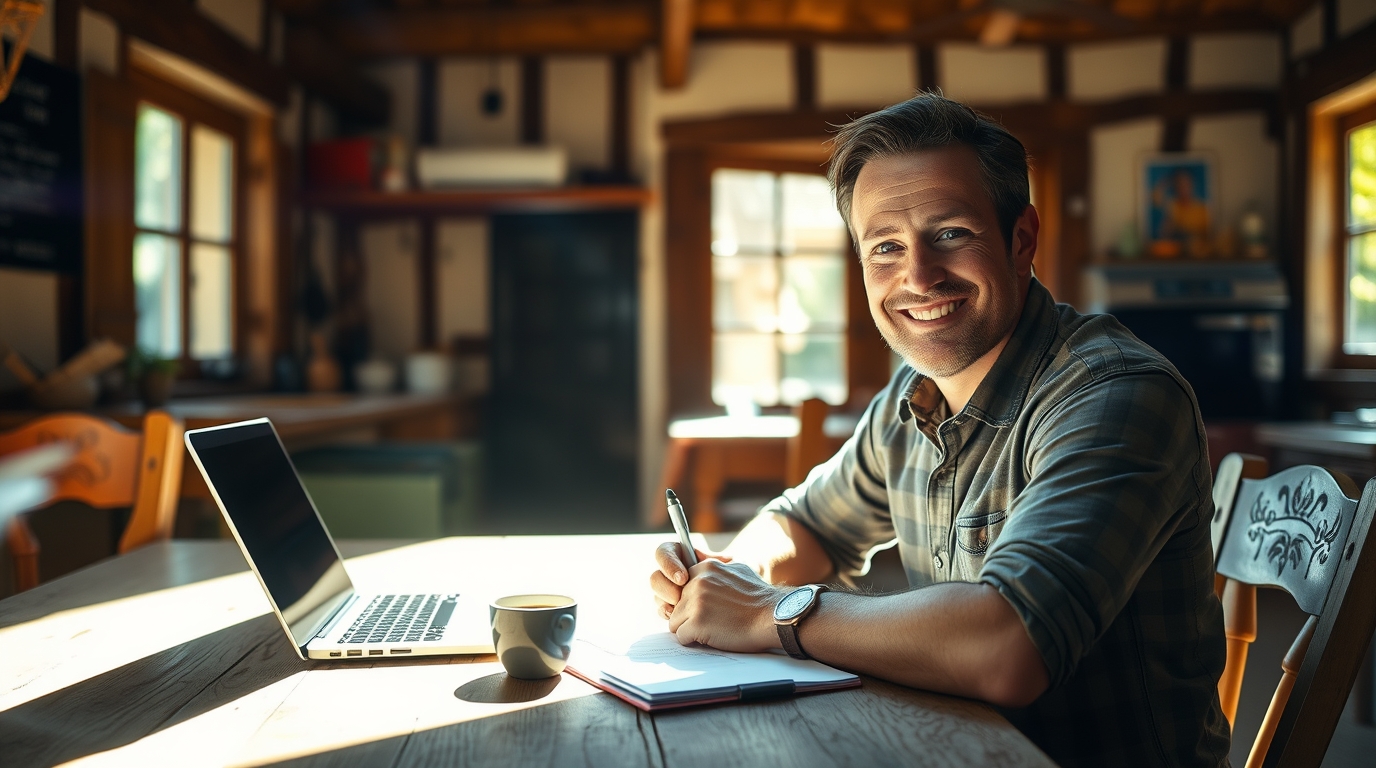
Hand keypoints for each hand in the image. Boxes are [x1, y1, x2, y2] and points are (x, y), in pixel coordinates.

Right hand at [650, 541, 730, 619]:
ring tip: (679, 608)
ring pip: (657, 594)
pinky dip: (667, 613)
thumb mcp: (733, 567)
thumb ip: (721, 561)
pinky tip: (676, 617)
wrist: (743, 608)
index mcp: (685, 556)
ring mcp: (672, 591)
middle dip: (665, 587)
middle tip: (679, 597)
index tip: (682, 578)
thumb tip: (717, 558)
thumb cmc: (738, 583)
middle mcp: (674, 573)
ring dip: (664, 601)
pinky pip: (663, 609)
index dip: (668, 563)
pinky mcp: (674, 608)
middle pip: (656, 575)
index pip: (665, 551)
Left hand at [668, 559, 784, 652]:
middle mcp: (696, 581)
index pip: (681, 587)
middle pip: (676, 605)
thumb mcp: (738, 570)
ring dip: (691, 629)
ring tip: (715, 627)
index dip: (692, 600)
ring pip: (675, 621)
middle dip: (690, 615)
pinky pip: (681, 636)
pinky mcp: (696, 622)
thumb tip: (700, 572)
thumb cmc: (759, 598)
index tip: (706, 607)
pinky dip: (694, 640)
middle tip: (713, 619)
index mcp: (705, 567)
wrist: (773, 616)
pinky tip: (713, 636)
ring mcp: (695, 601)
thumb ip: (716, 570)